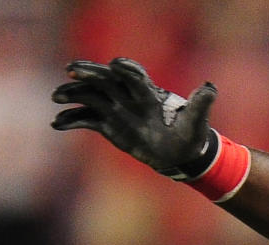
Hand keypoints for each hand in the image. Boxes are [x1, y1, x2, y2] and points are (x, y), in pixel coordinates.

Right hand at [51, 57, 216, 176]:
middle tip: (72, 70)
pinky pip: (86, 119)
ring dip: (73, 94)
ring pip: (89, 96)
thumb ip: (201, 104)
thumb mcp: (197, 121)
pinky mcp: (108, 124)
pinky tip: (57, 124)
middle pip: (104, 79)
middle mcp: (127, 95)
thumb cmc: (189, 135)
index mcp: (147, 91)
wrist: (179, 153)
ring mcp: (115, 108)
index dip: (125, 69)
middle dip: (89, 73)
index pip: (133, 75)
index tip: (114, 66)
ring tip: (57, 98)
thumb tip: (211, 87)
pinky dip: (71, 120)